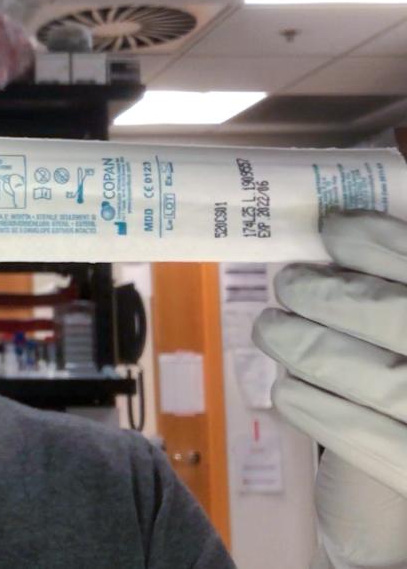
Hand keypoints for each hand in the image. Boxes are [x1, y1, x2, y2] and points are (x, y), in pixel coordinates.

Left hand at [254, 211, 406, 567]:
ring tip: (271, 330)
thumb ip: (395, 281)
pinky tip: (287, 391)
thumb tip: (341, 232)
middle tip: (288, 284)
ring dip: (306, 347)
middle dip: (330, 297)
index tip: (333, 229)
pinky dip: (314, 408)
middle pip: (394, 318)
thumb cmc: (399, 365)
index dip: (378, 244)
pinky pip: (359, 437)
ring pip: (374, 377)